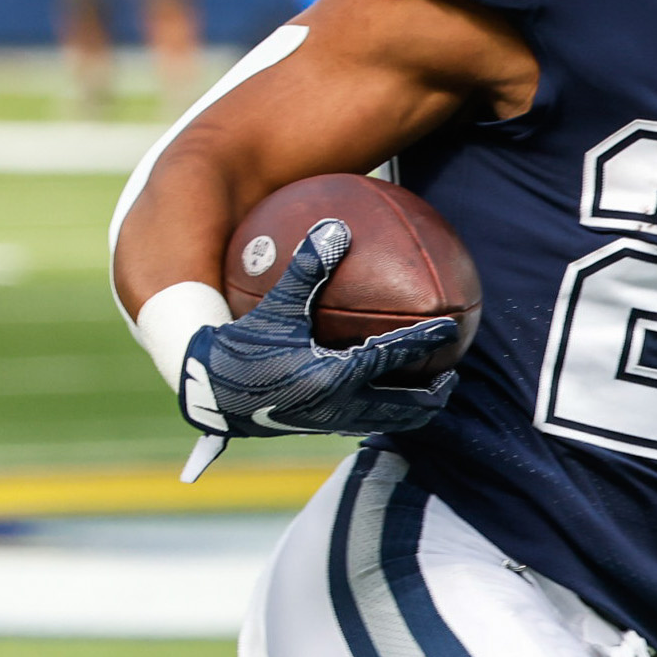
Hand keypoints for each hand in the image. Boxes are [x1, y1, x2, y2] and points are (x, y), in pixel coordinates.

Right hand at [179, 220, 460, 448]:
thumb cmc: (238, 346)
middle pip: (406, 408)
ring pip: (387, 423)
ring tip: (426, 391)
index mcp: (335, 376)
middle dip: (434, 393)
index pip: (394, 356)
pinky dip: (381, 411)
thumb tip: (334, 227)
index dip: (426, 341)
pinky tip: (376, 393)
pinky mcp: (314, 428)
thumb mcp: (274, 307)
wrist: (205, 394)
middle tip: (450, 374)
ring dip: (412, 410)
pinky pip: (362, 423)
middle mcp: (339, 406)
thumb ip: (306, 269)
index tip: (450, 327)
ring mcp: (329, 423)